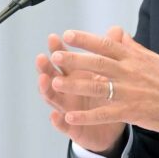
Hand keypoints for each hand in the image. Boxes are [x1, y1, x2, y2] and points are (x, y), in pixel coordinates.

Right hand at [36, 27, 126, 156]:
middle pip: (54, 77)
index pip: (65, 59)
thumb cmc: (107, 95)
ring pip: (55, 99)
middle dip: (46, 68)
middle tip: (41, 58)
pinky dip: (59, 121)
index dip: (58, 49)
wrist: (113, 127)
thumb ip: (110, 51)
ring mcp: (69, 109)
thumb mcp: (110, 72)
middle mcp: (68, 91)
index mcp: (76, 75)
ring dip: (47, 90)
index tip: (53, 37)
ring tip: (44, 81)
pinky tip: (55, 116)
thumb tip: (116, 29)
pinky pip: (65, 126)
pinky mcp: (74, 128)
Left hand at [49, 28, 158, 138]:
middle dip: (74, 59)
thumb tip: (121, 35)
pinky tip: (70, 116)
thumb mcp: (156, 60)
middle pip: (97, 63)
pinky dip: (86, 115)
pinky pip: (104, 113)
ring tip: (55, 83)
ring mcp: (130, 92)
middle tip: (55, 56)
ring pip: (97, 86)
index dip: (86, 39)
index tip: (68, 35)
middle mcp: (130, 72)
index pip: (106, 45)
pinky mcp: (131, 111)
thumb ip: (135, 48)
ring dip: (74, 84)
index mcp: (135, 58)